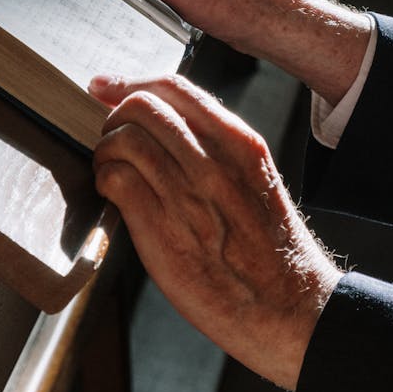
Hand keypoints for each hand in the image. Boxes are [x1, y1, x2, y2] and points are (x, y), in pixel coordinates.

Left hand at [89, 72, 341, 390]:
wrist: (288, 309)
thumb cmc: (270, 249)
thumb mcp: (255, 179)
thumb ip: (216, 148)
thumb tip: (165, 125)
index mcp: (239, 143)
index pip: (174, 88)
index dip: (130, 82)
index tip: (104, 87)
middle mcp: (213, 162)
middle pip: (142, 106)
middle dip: (114, 117)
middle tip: (112, 141)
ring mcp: (187, 195)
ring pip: (124, 138)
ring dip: (105, 150)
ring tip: (110, 170)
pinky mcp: (163, 230)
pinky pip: (117, 179)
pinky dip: (104, 179)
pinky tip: (113, 194)